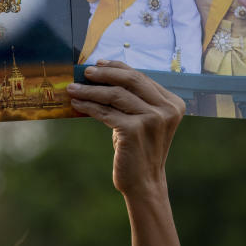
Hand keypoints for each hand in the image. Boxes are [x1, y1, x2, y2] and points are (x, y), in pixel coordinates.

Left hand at [66, 60, 184, 193]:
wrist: (144, 182)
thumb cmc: (139, 149)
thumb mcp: (142, 120)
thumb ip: (133, 99)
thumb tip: (103, 74)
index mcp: (172, 103)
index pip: (141, 77)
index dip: (119, 67)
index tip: (100, 63)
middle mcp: (166, 109)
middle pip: (131, 80)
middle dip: (105, 73)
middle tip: (85, 72)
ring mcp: (152, 119)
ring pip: (115, 94)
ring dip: (90, 90)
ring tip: (73, 88)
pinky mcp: (134, 130)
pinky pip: (105, 112)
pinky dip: (88, 106)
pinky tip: (77, 104)